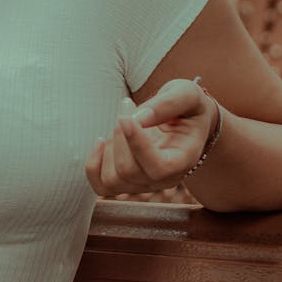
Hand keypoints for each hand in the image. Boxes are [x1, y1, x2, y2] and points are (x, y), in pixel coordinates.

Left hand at [85, 78, 218, 196]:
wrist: (186, 120)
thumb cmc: (187, 105)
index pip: (158, 167)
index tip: (125, 117)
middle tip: (127, 106)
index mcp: (184, 159)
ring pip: (112, 180)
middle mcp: (165, 179)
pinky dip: (93, 164)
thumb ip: (167, 104)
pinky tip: (102, 141)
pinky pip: (101, 186)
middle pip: (129, 171)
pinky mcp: (127, 182)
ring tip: (121, 123)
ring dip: (108, 147)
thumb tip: (138, 119)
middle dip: (119, 135)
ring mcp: (145, 184)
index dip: (137, 144)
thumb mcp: (186, 94)